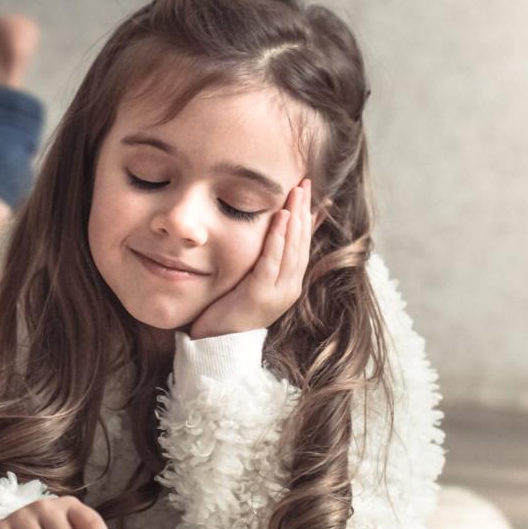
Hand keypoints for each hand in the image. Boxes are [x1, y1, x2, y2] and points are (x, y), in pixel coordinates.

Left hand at [188, 179, 312, 339]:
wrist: (216, 345)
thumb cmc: (229, 311)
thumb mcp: (250, 280)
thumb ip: (263, 258)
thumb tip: (269, 235)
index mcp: (289, 284)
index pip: (303, 245)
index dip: (308, 218)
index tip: (311, 192)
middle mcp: (289, 288)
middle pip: (301, 243)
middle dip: (304, 211)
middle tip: (305, 183)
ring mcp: (278, 293)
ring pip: (291, 250)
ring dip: (295, 218)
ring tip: (296, 193)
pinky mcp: (260, 296)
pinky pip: (272, 261)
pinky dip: (277, 238)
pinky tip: (280, 218)